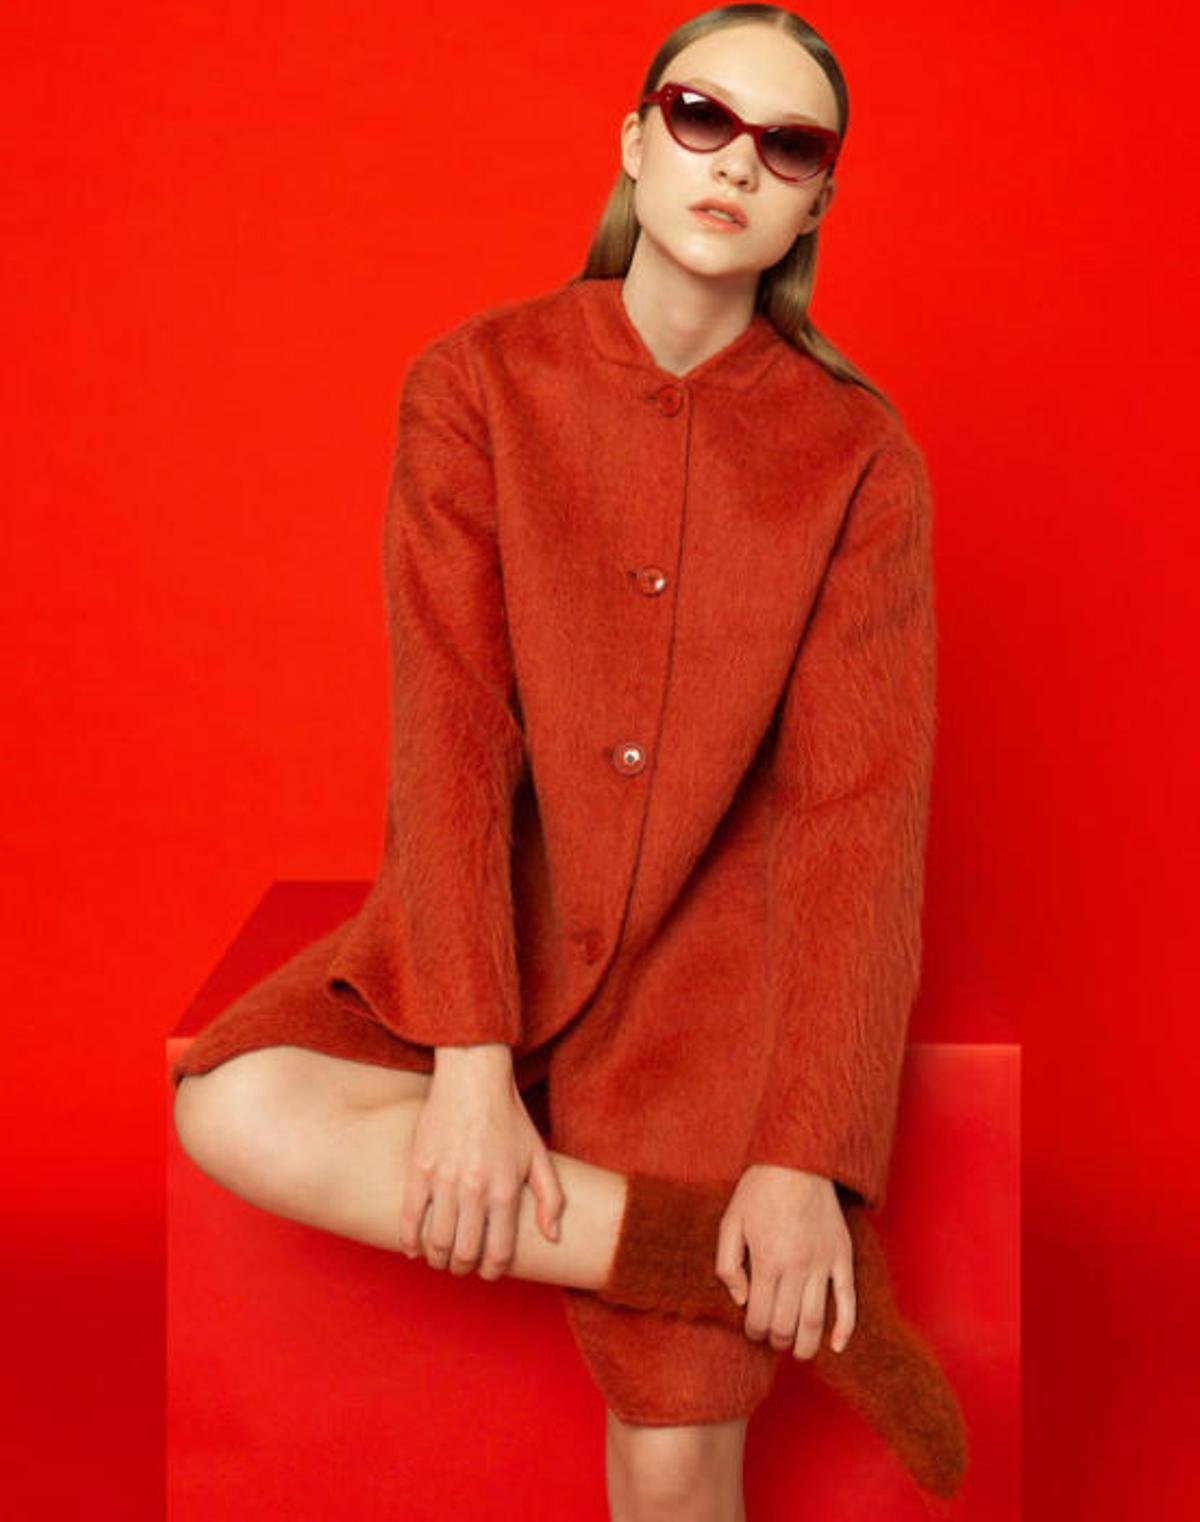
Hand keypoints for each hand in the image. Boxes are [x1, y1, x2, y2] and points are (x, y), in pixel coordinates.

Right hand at [398, 1045, 563, 1281]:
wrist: (473, 1079)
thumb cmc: (508, 1117)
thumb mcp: (538, 1155)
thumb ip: (551, 1198)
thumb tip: (553, 1236)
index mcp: (505, 1190)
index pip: (499, 1252)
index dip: (492, 1270)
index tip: (488, 1271)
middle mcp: (475, 1190)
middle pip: (466, 1253)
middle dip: (465, 1268)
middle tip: (463, 1266)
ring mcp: (445, 1180)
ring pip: (438, 1241)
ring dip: (439, 1259)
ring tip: (441, 1258)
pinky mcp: (420, 1169)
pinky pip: (410, 1217)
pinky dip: (410, 1241)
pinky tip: (414, 1249)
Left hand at [715, 1164, 855, 1358]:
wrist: (799, 1161)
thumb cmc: (759, 1191)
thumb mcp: (730, 1222)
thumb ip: (728, 1265)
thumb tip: (741, 1301)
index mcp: (768, 1260)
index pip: (760, 1316)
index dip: (753, 1331)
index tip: (752, 1330)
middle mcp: (797, 1267)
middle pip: (788, 1324)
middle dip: (777, 1339)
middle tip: (772, 1338)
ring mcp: (823, 1264)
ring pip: (817, 1320)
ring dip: (807, 1344)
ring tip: (798, 1350)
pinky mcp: (842, 1257)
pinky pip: (849, 1300)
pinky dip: (845, 1328)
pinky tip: (836, 1345)